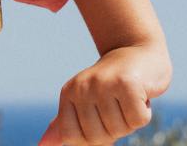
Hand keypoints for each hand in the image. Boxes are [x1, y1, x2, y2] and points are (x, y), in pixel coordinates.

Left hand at [37, 44, 171, 144]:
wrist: (137, 51)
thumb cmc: (111, 84)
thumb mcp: (84, 101)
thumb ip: (66, 124)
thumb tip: (42, 145)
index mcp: (68, 93)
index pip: (71, 137)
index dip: (91, 138)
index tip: (100, 118)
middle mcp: (82, 87)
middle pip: (97, 138)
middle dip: (113, 130)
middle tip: (117, 105)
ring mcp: (103, 84)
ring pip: (120, 130)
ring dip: (129, 120)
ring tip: (127, 97)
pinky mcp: (127, 83)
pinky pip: (138, 120)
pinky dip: (144, 112)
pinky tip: (139, 93)